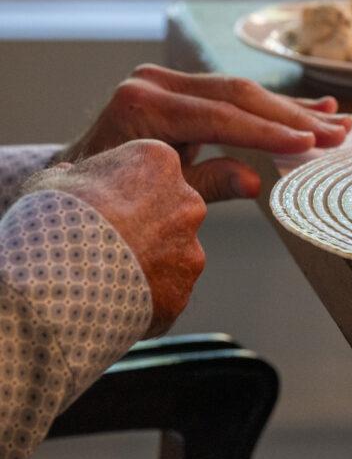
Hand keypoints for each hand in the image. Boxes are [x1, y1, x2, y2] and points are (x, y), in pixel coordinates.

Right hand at [25, 140, 206, 336]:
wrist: (55, 274)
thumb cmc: (54, 217)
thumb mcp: (55, 180)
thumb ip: (75, 174)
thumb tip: (69, 174)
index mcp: (160, 163)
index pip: (152, 172)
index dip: (124, 190)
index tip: (102, 204)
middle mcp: (187, 201)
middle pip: (171, 211)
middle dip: (147, 224)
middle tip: (110, 240)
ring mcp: (190, 246)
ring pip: (173, 252)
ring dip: (149, 259)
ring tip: (108, 272)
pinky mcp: (184, 286)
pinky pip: (168, 287)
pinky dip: (148, 292)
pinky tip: (116, 295)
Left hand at [59, 65, 351, 201]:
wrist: (71, 182)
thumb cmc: (104, 196)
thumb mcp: (154, 192)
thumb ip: (204, 182)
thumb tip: (253, 179)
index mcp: (143, 104)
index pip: (221, 115)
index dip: (269, 131)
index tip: (307, 143)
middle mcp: (156, 83)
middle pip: (239, 96)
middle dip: (293, 118)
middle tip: (335, 134)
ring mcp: (168, 82)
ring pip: (244, 93)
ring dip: (294, 111)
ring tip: (338, 123)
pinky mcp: (182, 89)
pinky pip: (235, 96)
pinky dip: (275, 107)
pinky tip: (316, 108)